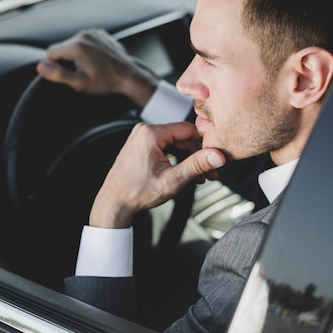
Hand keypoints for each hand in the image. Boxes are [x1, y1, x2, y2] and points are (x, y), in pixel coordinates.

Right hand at [36, 29, 157, 105]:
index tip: (67, 73)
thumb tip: (41, 67)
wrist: (128, 77)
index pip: (51, 52)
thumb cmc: (105, 81)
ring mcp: (94, 33)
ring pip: (74, 44)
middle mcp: (84, 35)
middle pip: (63, 47)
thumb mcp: (79, 83)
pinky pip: (87, 41)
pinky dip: (88, 50)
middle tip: (82, 72)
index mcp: (76, 46)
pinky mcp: (101, 34)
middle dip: (67, 60)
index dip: (55, 65)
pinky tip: (97, 61)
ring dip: (78, 54)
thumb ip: (58, 74)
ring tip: (91, 67)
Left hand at [89, 122, 225, 228]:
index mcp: (151, 134)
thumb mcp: (173, 180)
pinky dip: (176, 160)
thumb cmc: (137, 192)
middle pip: (182, 138)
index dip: (205, 143)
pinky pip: (165, 148)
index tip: (216, 156)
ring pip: (175, 144)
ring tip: (200, 177)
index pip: (188, 129)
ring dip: (188, 159)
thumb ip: (197, 165)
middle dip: (197, 156)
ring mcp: (141, 137)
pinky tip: (185, 174)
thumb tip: (218, 156)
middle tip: (211, 173)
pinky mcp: (141, 145)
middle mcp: (145, 131)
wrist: (114, 202)